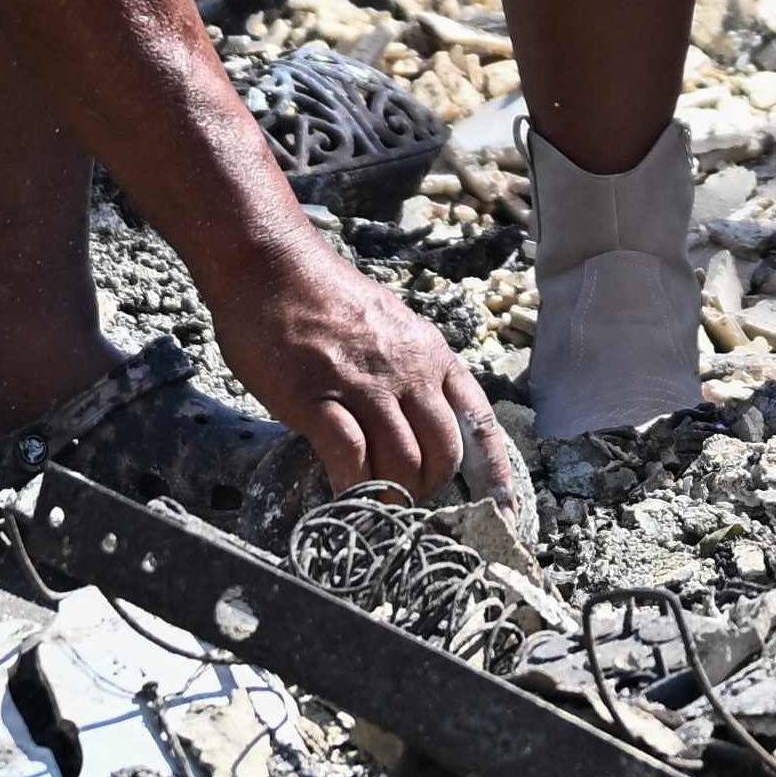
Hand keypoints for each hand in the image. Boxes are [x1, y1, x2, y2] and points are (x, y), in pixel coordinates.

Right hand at [211, 228, 498, 499]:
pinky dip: (352, 486)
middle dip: (428, 485)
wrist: (270, 264)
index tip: (505, 512)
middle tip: (406, 496)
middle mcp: (408, 370)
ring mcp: (363, 384)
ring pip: (402, 461)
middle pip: (443, 451)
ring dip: (392, 493)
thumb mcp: (389, 323)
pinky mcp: (317, 398)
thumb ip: (408, 369)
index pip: (478, 419)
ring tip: (376, 501)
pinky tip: (345, 496)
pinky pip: (350, 457)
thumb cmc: (324, 295)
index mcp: (430, 352)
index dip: (495, 472)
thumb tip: (415, 420)